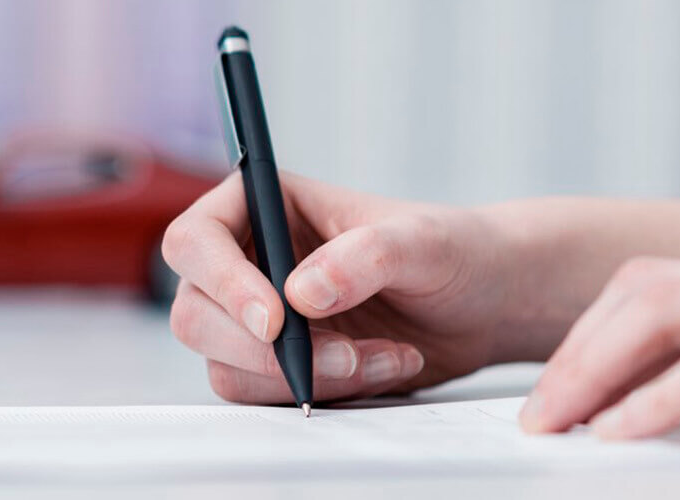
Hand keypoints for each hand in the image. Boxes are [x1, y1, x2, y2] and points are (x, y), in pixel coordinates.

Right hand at [162, 172, 543, 403]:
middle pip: (195, 314)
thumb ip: (364, 256)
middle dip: (263, 348)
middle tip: (339, 355)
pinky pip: (267, 396)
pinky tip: (380, 366)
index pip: (196, 240)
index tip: (275, 319)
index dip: (221, 282)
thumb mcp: (422, 241)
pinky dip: (324, 392)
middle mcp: (248, 260)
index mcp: (263, 204)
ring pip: (228, 365)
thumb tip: (299, 293)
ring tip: (379, 356)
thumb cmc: (453, 250)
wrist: (484, 302)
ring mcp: (258, 317)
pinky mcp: (279, 364)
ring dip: (304, 376)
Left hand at [521, 256, 679, 439]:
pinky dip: (659, 397)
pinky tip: (622, 435)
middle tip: (536, 414)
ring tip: (556, 424)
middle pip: (648, 289)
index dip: (602, 336)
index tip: (563, 391)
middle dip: (578, 350)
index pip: (671, 290)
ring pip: (667, 308)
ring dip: (595, 367)